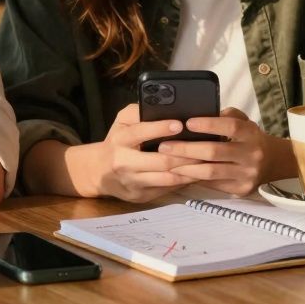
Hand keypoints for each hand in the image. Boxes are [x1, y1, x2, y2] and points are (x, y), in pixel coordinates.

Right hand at [72, 103, 201, 201]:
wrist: (98, 172)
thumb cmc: (117, 142)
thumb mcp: (121, 122)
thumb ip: (138, 112)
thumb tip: (163, 107)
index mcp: (119, 140)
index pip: (140, 133)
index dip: (160, 128)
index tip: (180, 124)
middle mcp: (124, 163)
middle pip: (160, 161)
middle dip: (185, 155)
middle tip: (205, 148)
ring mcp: (132, 182)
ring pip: (167, 179)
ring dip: (189, 171)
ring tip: (206, 163)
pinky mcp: (140, 196)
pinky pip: (166, 190)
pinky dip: (183, 182)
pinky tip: (195, 174)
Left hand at [158, 108, 295, 196]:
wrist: (273, 163)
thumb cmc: (249, 138)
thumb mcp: (243, 122)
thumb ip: (225, 116)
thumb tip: (198, 113)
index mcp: (251, 134)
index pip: (229, 127)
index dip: (208, 125)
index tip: (187, 123)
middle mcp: (251, 155)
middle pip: (214, 152)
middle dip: (186, 149)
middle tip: (164, 146)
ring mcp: (246, 174)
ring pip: (211, 172)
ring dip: (185, 167)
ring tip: (166, 161)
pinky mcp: (240, 189)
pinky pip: (213, 184)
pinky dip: (194, 178)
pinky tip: (179, 173)